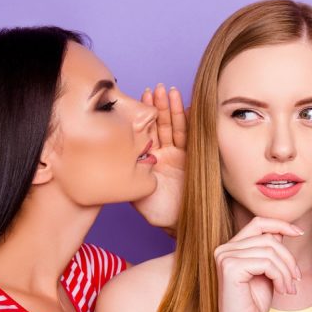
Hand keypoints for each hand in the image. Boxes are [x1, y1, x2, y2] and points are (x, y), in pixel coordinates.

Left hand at [132, 84, 186, 231]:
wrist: (181, 221)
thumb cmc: (158, 211)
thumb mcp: (136, 192)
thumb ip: (130, 176)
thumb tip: (117, 161)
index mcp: (148, 158)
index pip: (145, 131)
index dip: (144, 114)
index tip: (141, 97)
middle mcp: (163, 153)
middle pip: (161, 124)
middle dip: (158, 106)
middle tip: (156, 89)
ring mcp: (179, 154)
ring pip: (176, 127)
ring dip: (173, 109)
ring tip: (171, 92)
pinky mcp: (193, 158)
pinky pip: (192, 137)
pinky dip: (192, 122)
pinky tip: (191, 107)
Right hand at [213, 217, 303, 311]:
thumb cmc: (253, 304)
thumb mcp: (266, 272)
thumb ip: (270, 251)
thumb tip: (282, 230)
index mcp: (231, 248)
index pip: (258, 223)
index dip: (280, 224)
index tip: (300, 232)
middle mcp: (224, 249)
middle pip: (269, 239)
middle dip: (288, 259)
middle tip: (296, 280)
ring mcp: (225, 257)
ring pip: (270, 251)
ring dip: (287, 271)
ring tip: (290, 288)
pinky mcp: (230, 268)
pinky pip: (267, 263)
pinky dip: (280, 276)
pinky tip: (282, 290)